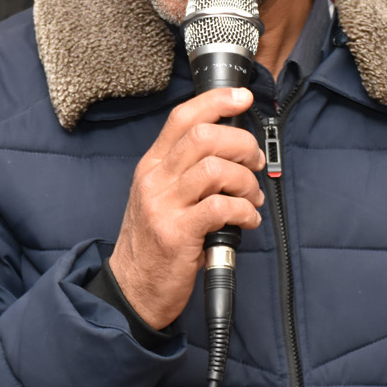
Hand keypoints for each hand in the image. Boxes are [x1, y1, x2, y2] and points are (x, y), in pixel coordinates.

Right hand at [109, 87, 264, 329]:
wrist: (133, 289)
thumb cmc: (154, 243)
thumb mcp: (160, 197)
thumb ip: (187, 171)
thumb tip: (233, 149)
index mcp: (153, 166)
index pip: (182, 117)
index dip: (216, 100)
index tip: (243, 97)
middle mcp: (155, 179)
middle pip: (204, 136)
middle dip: (241, 145)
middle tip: (253, 164)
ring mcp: (163, 205)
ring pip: (215, 168)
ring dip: (246, 181)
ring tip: (251, 199)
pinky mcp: (177, 233)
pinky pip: (221, 207)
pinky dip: (244, 211)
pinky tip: (247, 221)